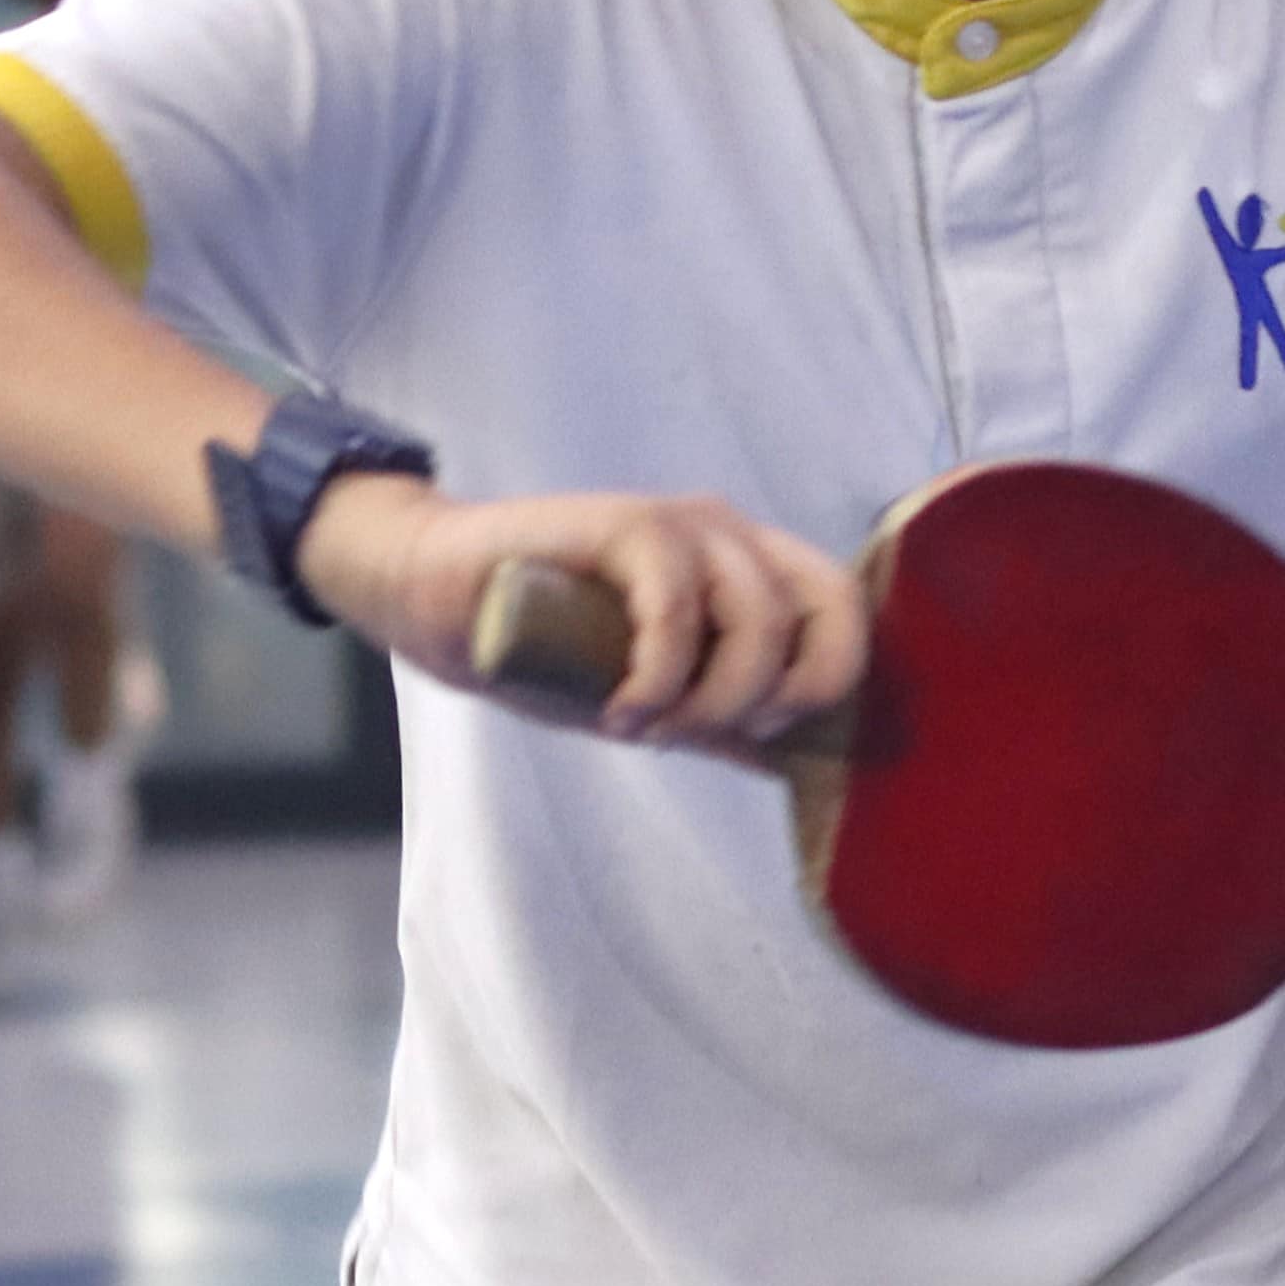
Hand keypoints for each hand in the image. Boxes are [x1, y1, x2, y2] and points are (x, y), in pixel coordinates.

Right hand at [304, 474, 864, 754]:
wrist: (440, 598)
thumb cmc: (549, 649)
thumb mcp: (656, 697)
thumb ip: (722, 718)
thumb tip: (792, 763)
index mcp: (752, 567)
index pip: (845, 614)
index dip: (821, 684)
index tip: (752, 733)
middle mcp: (731, 533)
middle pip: (828, 611)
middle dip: (777, 695)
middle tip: (700, 727)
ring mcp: (682, 522)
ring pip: (760, 616)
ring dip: (710, 697)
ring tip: (645, 722)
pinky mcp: (627, 522)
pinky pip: (679, 608)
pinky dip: (657, 679)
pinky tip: (620, 708)